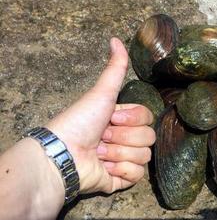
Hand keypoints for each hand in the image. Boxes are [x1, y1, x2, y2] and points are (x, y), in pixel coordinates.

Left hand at [46, 38, 155, 193]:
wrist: (64, 154)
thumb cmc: (80, 121)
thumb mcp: (101, 93)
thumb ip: (115, 69)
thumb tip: (116, 39)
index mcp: (122, 119)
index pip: (148, 117)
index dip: (132, 118)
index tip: (111, 118)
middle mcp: (124, 138)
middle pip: (149, 137)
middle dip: (123, 137)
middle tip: (103, 138)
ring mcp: (123, 160)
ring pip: (144, 156)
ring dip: (119, 154)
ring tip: (99, 154)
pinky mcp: (119, 179)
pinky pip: (137, 175)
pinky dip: (121, 171)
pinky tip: (105, 168)